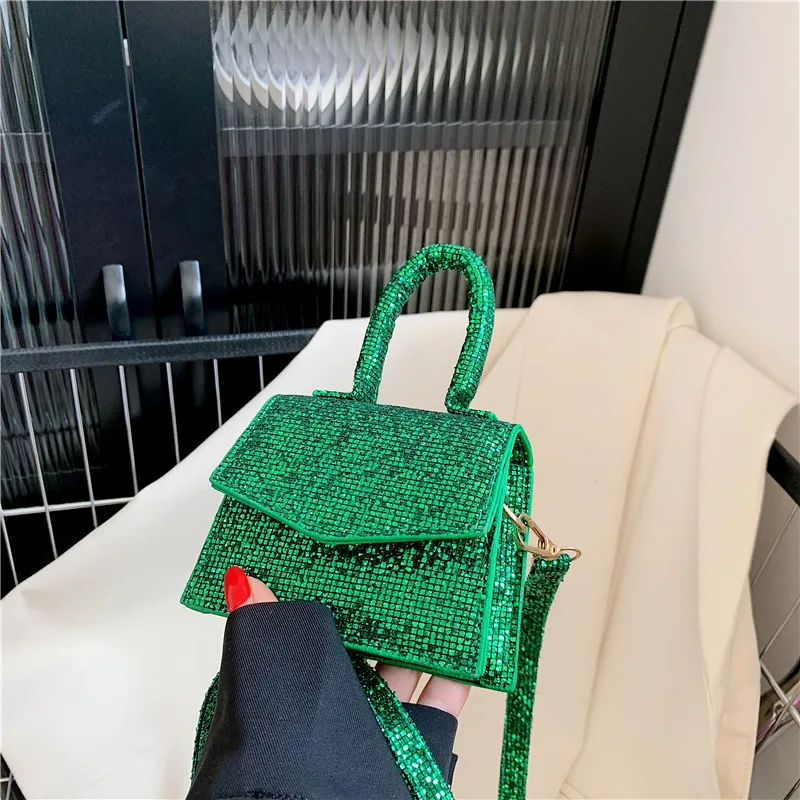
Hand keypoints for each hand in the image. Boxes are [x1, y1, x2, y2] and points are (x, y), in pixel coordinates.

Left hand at [223, 566, 469, 718]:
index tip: (359, 562)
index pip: (326, 628)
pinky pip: (444, 699)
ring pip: (409, 668)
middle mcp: (344, 700)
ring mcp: (384, 720)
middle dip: (387, 614)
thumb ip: (264, 622)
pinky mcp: (420, 739)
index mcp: (306, 679)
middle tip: (407, 570)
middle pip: (372, 646)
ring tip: (442, 596)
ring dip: (426, 637)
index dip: (342, 598)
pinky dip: (459, 674)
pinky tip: (468, 647)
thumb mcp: (267, 667)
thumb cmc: (287, 737)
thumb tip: (239, 578)